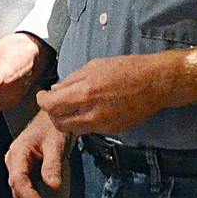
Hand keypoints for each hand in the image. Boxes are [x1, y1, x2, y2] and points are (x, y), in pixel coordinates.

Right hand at [5, 110, 68, 197]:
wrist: (52, 117)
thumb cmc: (53, 126)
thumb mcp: (56, 143)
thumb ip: (53, 164)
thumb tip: (54, 186)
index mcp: (18, 153)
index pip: (18, 180)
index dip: (29, 197)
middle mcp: (14, 162)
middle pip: (20, 190)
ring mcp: (18, 167)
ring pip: (23, 192)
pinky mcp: (25, 171)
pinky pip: (29, 189)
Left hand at [37, 53, 176, 135]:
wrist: (154, 83)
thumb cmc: (126, 68)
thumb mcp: (95, 66)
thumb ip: (72, 80)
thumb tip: (55, 90)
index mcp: (84, 92)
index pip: (50, 105)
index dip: (42, 101)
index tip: (42, 96)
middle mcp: (91, 112)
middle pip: (58, 122)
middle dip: (52, 113)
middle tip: (55, 103)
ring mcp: (102, 124)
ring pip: (72, 129)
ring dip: (67, 119)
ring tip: (72, 106)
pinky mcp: (111, 131)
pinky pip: (90, 130)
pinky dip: (84, 121)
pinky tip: (91, 109)